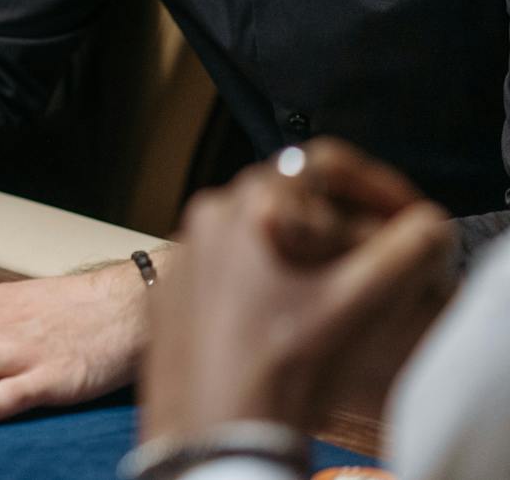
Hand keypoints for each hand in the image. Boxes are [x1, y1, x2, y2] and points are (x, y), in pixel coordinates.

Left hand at [142, 139, 455, 440]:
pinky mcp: (174, 291)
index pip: (327, 166)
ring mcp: (184, 254)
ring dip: (304, 255)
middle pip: (293, 200)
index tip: (405, 221)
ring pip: (260, 234)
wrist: (215, 431)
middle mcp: (207, 216)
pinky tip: (288, 321)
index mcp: (251, 203)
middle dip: (343, 225)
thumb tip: (421, 226)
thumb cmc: (282, 367)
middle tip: (378, 262)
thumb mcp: (362, 302)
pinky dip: (265, 282)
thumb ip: (405, 249)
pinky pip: (229, 269)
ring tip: (335, 297)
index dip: (380, 189)